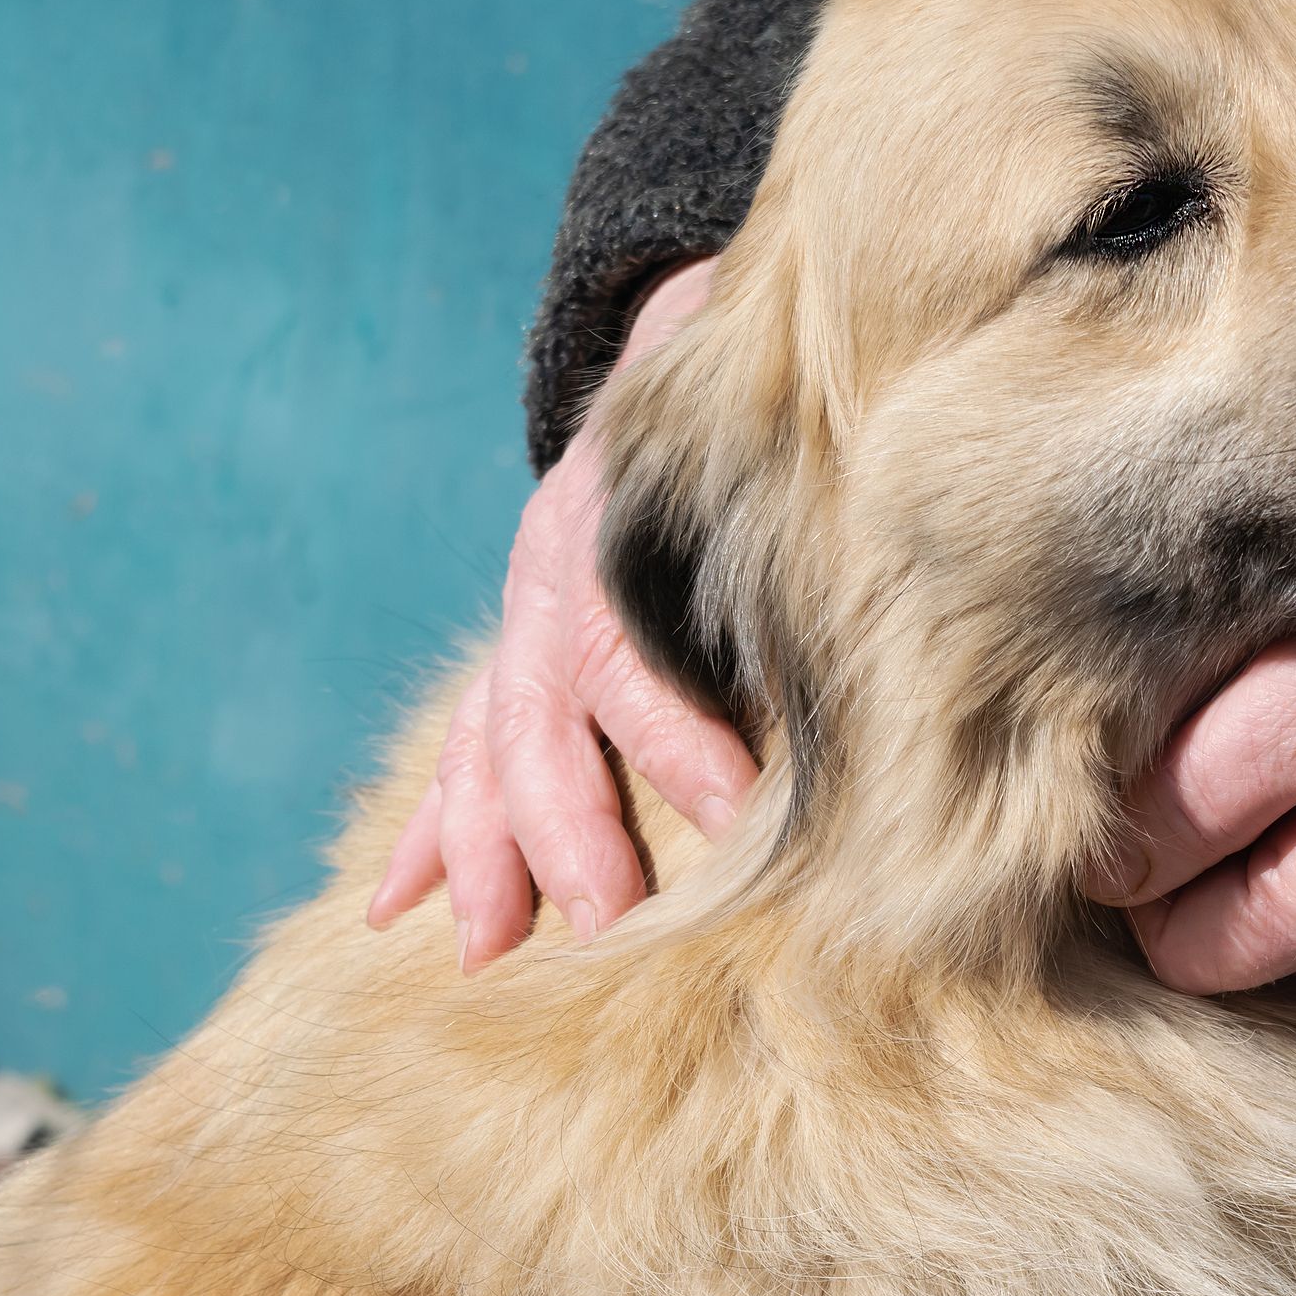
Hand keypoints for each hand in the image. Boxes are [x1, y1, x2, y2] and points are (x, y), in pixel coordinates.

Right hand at [367, 260, 755, 970]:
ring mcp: (524, 615)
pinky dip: (429, 828)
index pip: (634, 653)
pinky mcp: (516, 647)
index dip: (677, 739)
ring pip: (485, 738)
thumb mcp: (782, 473)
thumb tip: (908, 661)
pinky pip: (459, 745)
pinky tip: (387, 906)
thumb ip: (816, 558)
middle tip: (604, 922)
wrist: (689, 348)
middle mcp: (556, 576)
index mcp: (623, 533)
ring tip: (485, 948)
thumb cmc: (761, 438)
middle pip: (542, 712)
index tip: (734, 819)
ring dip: (482, 850)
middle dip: (566, 828)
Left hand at [1087, 624, 1295, 991]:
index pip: (1188, 954)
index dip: (1145, 873)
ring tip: (1276, 731)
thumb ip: (1193, 793)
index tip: (1150, 781)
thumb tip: (1102, 872)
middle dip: (1200, 847)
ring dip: (1261, 824)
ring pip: (1294, 891)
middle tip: (1207, 741)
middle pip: (1237, 930)